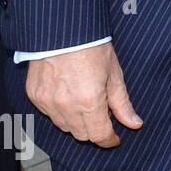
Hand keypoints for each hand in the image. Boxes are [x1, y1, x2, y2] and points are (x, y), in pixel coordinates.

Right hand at [25, 43, 142, 147]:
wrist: (64, 30)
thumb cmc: (93, 48)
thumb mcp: (114, 75)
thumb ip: (122, 104)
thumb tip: (134, 124)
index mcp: (89, 102)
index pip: (99, 135)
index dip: (109, 139)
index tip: (115, 138)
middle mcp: (66, 106)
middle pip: (81, 134)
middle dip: (94, 129)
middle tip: (103, 115)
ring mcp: (47, 102)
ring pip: (64, 126)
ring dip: (77, 121)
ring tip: (86, 103)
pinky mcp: (35, 95)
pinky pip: (49, 113)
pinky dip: (60, 111)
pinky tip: (69, 96)